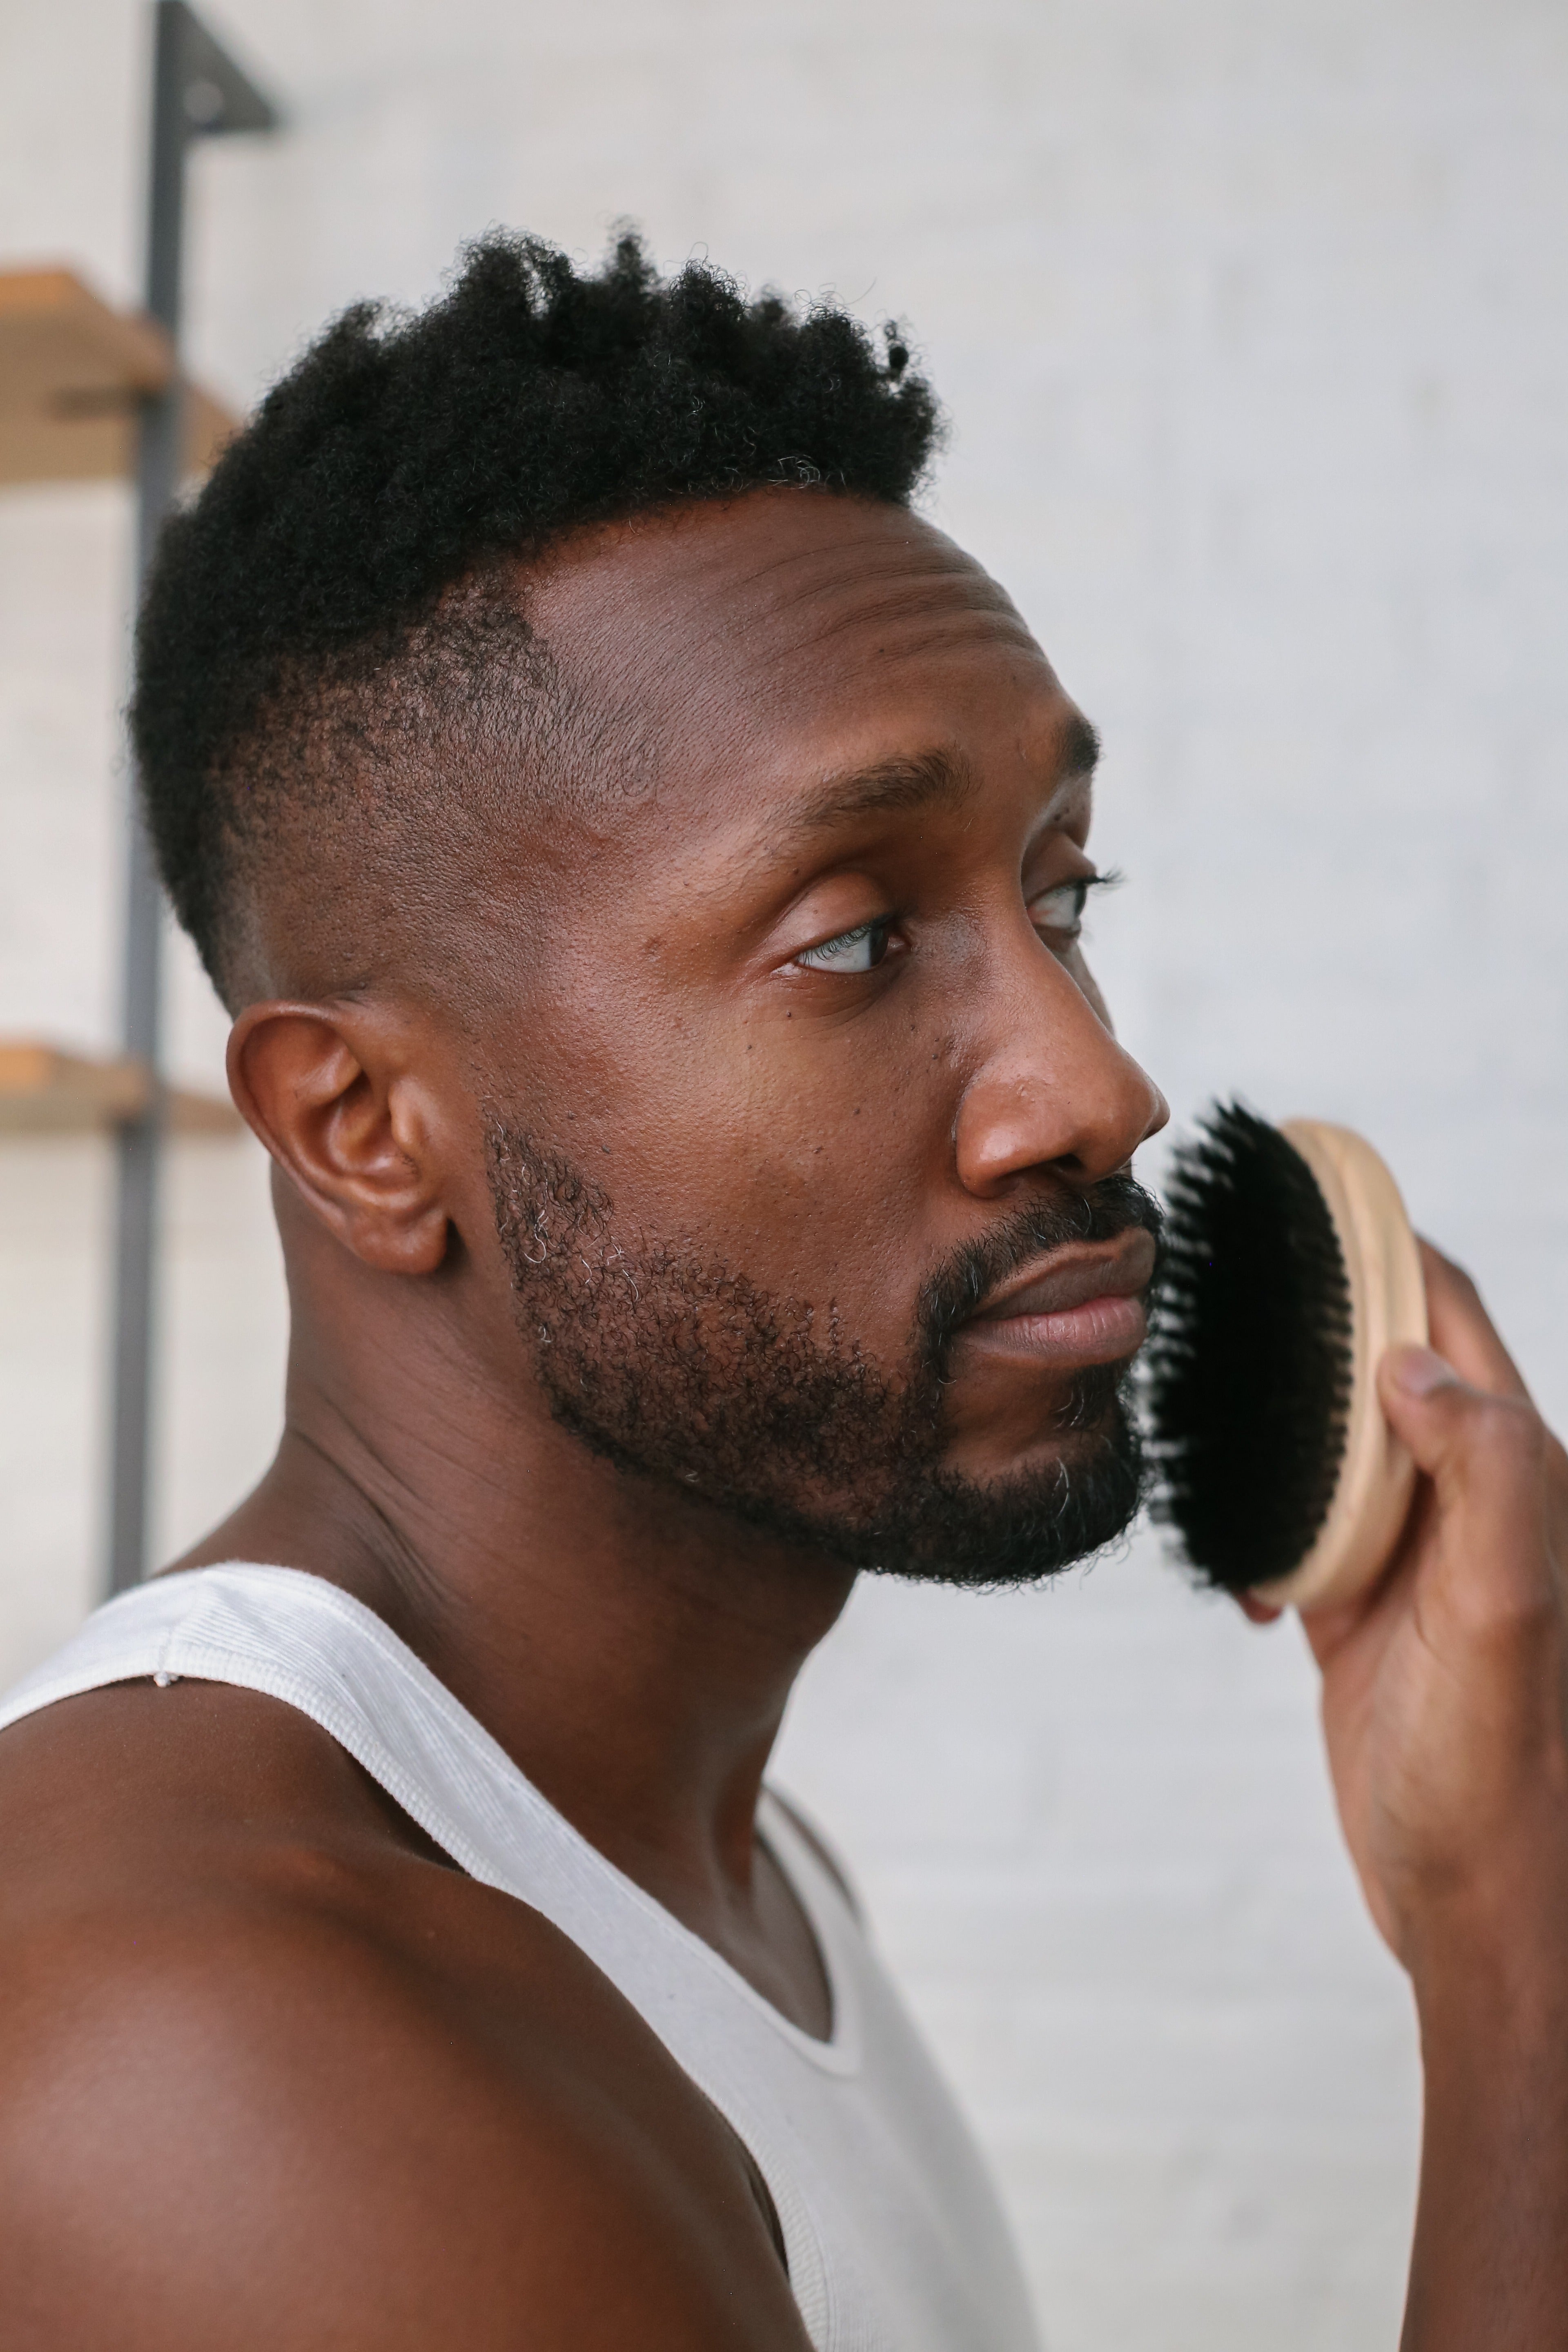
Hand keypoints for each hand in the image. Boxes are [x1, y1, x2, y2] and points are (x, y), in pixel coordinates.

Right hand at [1286, 1242, 1567, 1970]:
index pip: (1449, 1320)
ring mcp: (1413, 1558)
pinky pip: (1300, 1533)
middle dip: (1318, 1309)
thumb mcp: (1506, 1620)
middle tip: (1235, 1262)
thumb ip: (1481, 1477)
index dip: (1387, 1241)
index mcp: (1518, 1478)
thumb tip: (1405, 1363)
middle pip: (1384, 1363)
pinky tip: (1236, 1569)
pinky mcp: (1364, 1614)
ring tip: (1213, 1386)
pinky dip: (1257, 1529)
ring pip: (1336, 1443)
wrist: (1485, 1915)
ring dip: (1280, 1416)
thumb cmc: (1509, 1783)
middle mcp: (1470, 1503)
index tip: (1313, 1177)